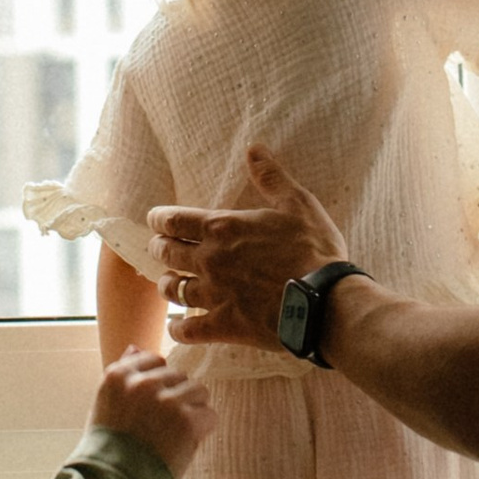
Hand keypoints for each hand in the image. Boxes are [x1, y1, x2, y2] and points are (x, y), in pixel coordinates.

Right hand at [94, 350, 215, 478]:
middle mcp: (142, 383)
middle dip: (176, 398)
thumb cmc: (108, 449)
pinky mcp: (186, 420)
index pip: (153, 360)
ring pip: (198, 392)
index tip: (151, 406)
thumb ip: (123, 374)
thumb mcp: (105, 405)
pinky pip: (210, 415)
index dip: (158, 384)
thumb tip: (135, 347)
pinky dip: (202, 431)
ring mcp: (165, 400)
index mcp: (117, 376)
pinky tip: (183, 444)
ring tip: (173, 435)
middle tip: (161, 427)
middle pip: (179, 376)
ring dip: (192, 412)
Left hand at [151, 147, 349, 349]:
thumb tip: (254, 148)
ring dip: (166, 284)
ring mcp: (215, 295)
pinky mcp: (224, 325)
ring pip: (174, 290)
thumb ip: (271, 177)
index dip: (159, 219)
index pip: (175, 220)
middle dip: (159, 248)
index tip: (153, 220)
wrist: (324, 301)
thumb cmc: (313, 250)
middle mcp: (211, 260)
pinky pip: (190, 330)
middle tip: (157, 247)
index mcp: (223, 229)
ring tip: (165, 282)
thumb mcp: (297, 203)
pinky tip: (175, 328)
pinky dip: (178, 329)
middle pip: (168, 252)